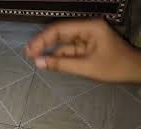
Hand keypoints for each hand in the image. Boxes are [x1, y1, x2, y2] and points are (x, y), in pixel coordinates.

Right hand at [25, 19, 140, 82]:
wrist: (136, 72)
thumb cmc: (115, 68)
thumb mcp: (87, 67)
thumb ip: (61, 65)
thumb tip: (38, 63)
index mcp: (89, 27)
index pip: (59, 29)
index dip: (42, 39)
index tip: (30, 50)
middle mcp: (86, 29)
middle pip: (59, 33)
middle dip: (43, 43)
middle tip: (28, 53)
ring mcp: (86, 37)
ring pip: (62, 42)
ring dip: (49, 50)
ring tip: (33, 57)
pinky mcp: (87, 46)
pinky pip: (69, 50)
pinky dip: (58, 56)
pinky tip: (47, 61)